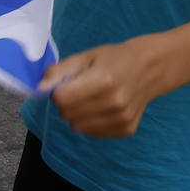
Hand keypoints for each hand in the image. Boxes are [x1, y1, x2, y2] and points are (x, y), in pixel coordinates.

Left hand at [38, 40, 160, 137]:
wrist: (150, 68)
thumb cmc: (114, 59)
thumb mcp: (85, 57)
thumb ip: (59, 72)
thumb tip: (39, 88)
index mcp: (103, 81)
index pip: (60, 99)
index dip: (57, 91)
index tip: (65, 83)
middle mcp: (114, 103)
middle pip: (67, 114)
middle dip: (65, 103)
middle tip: (78, 90)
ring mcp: (122, 119)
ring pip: (77, 127)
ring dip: (76, 114)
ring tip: (90, 99)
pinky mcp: (127, 129)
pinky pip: (92, 133)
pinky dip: (90, 122)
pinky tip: (101, 108)